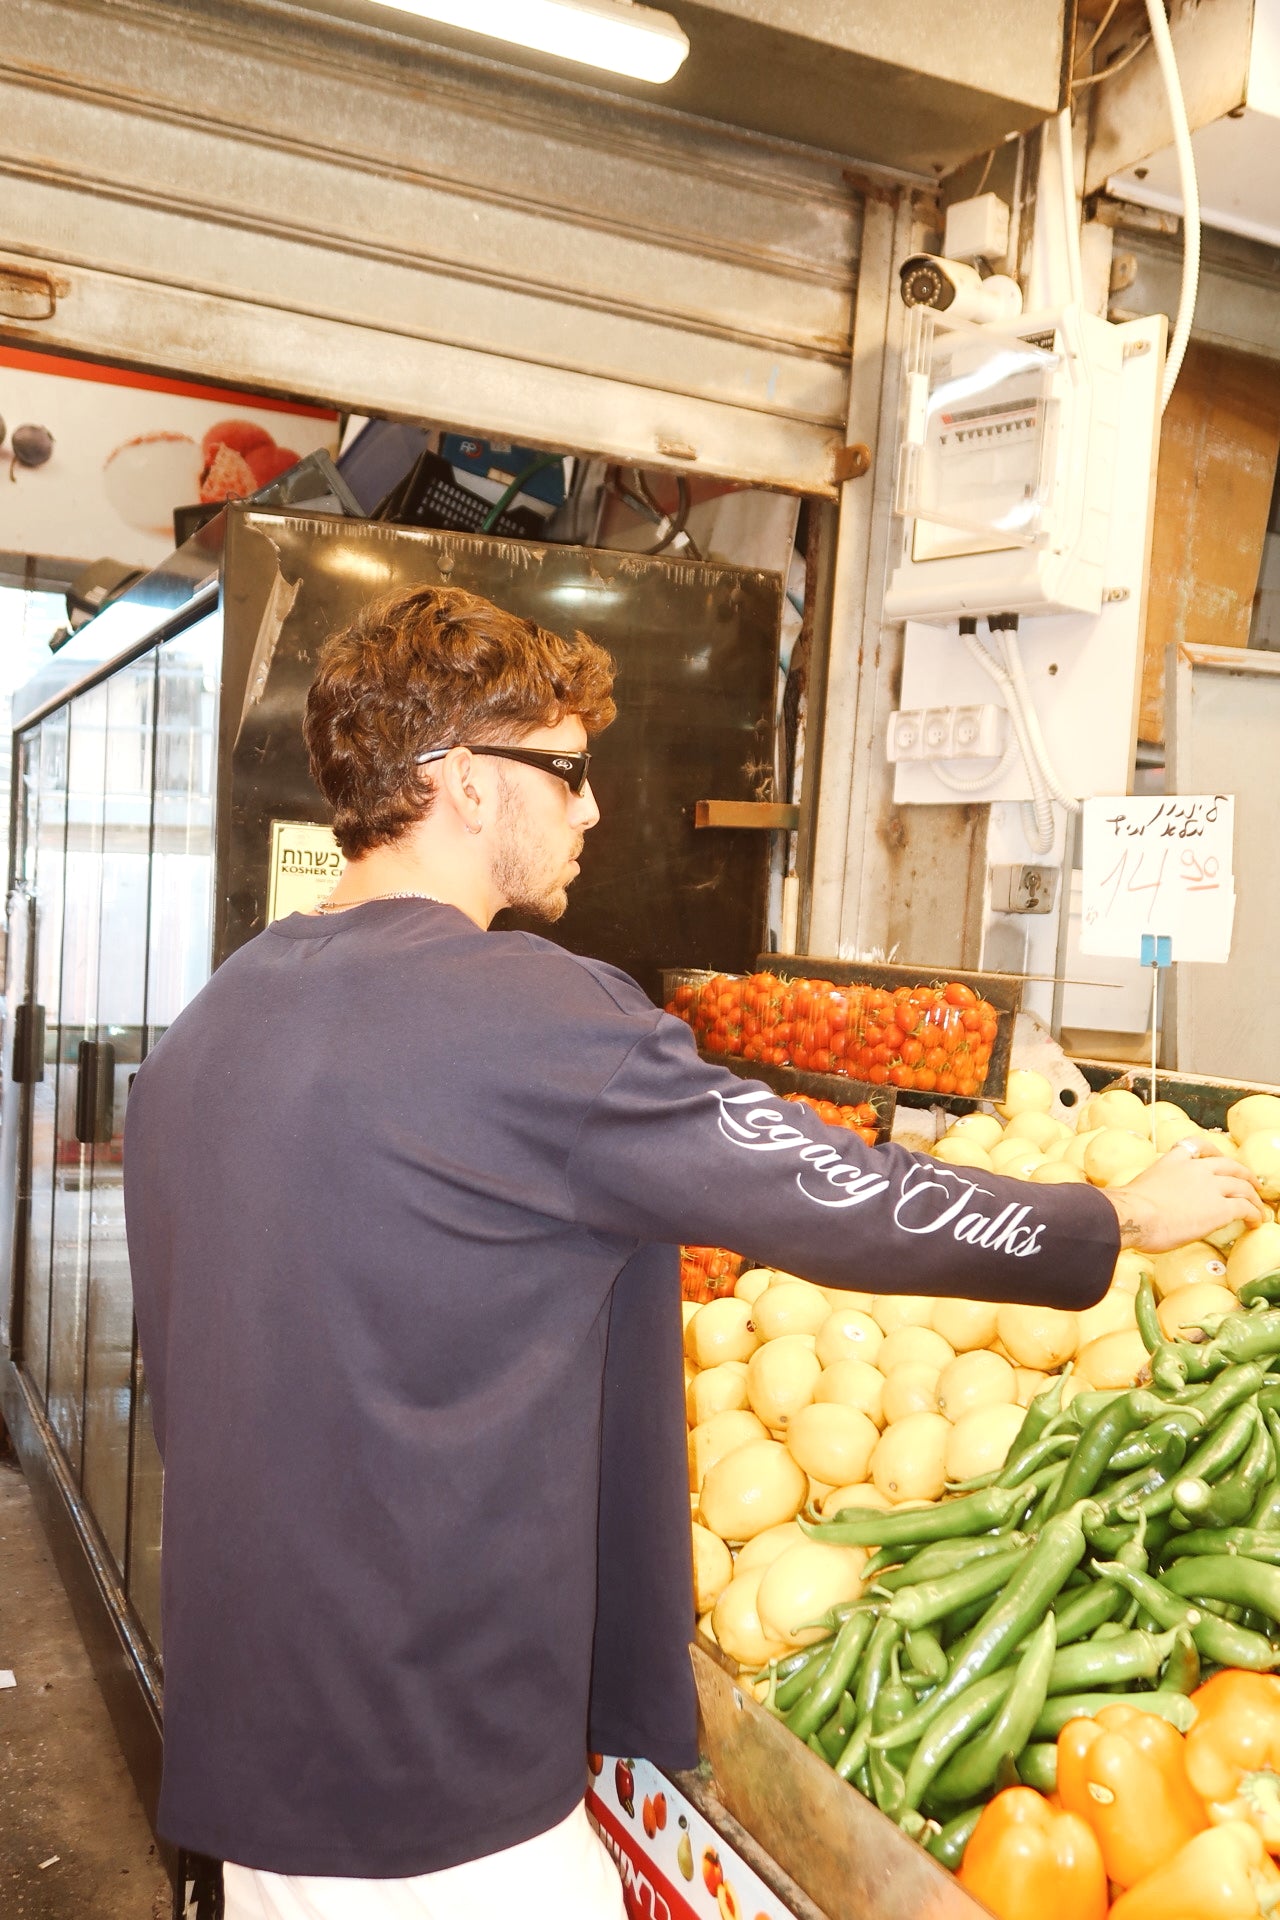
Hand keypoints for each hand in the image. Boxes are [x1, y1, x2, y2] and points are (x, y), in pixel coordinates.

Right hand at [1104, 1138, 1265, 1252]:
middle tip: (1250, 1183)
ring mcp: (1211, 1187)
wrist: (1135, 1216)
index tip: (1216, 1156)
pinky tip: (1256, 1222)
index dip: (1211, 1150)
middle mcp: (1196, 1169)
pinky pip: (1245, 1208)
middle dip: (1243, 1174)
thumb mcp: (1140, 1188)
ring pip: (1242, 1186)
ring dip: (1253, 1197)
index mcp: (1173, 1161)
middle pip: (1229, 1165)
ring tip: (1257, 1207)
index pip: (1196, 1145)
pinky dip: (1254, 1214)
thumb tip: (1147, 1205)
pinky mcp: (1220, 1208)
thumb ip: (1152, 1190)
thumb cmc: (1128, 1209)